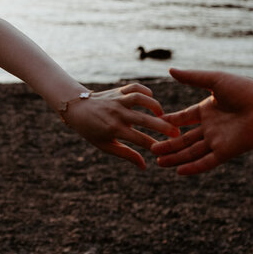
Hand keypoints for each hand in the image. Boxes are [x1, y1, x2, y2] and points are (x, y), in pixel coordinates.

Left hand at [62, 82, 179, 169]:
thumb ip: (126, 154)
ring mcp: (118, 100)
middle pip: (144, 120)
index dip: (154, 145)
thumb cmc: (91, 130)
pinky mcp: (118, 90)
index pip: (139, 139)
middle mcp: (117, 113)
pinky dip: (145, 90)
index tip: (166, 149)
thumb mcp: (106, 146)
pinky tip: (151, 98)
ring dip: (154, 105)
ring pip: (140, 99)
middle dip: (162, 126)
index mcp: (114, 129)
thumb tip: (144, 166)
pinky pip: (134, 87)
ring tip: (162, 114)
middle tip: (177, 132)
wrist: (76, 108)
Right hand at [149, 68, 252, 174]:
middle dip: (168, 144)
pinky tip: (178, 171)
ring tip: (158, 163)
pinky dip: (193, 167)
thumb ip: (192, 78)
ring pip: (192, 152)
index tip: (153, 123)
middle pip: (184, 138)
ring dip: (176, 158)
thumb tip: (170, 70)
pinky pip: (206, 161)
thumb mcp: (214, 80)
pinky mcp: (226, 151)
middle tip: (151, 148)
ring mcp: (218, 140)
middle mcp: (211, 127)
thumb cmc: (245, 90)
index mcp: (208, 110)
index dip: (169, 121)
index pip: (183, 118)